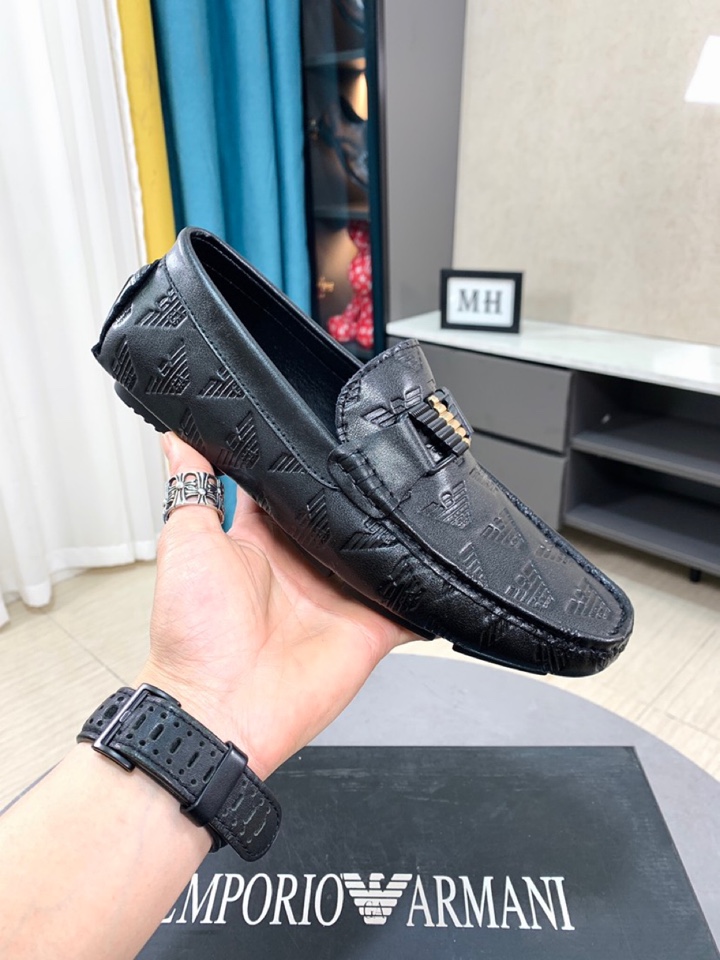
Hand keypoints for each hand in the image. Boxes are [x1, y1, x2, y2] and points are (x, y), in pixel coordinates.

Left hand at [138, 433, 415, 779]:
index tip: (326, 428)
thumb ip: (191, 487)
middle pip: (344, 519)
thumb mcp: (185, 543)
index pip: (293, 491)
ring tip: (422, 498)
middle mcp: (304, 569)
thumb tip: (177, 438)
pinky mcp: (369, 629)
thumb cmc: (192, 636)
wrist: (216, 709)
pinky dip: (429, 591)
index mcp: (262, 544)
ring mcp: (339, 599)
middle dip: (364, 494)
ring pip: (381, 554)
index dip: (308, 464)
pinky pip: (410, 605)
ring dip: (398, 534)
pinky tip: (444, 564)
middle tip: (387, 456)